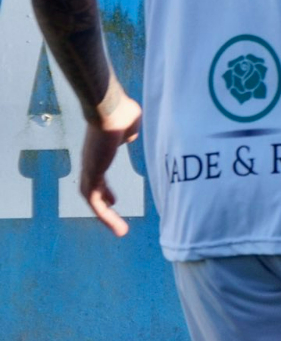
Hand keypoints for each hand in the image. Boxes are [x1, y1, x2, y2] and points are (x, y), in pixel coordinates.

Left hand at [81, 96, 141, 236]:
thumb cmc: (121, 111)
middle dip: (103, 205)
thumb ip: (129, 133)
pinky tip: (116, 226)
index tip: (113, 201)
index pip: (98, 176)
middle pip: (92, 191)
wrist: (110, 109)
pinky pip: (95, 201)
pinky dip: (104, 215)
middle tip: (115, 220)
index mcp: (100, 152)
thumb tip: (129, 137)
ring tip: (121, 231)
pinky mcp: (92, 174)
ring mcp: (89, 169)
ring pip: (93, 200)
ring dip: (106, 217)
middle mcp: (91, 163)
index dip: (104, 190)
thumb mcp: (130, 125)